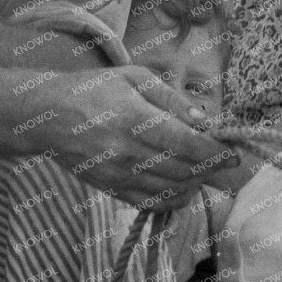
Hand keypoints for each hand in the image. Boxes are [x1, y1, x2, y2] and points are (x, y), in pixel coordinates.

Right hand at [21, 67, 241, 208]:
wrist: (49, 117)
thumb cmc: (94, 90)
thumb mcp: (134, 77)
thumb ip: (172, 98)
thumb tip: (204, 121)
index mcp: (134, 120)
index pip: (187, 145)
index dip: (216, 153)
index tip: (233, 152)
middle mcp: (128, 153)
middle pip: (185, 171)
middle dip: (210, 168)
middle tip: (221, 158)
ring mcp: (119, 176)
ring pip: (173, 191)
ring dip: (195, 183)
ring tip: (200, 168)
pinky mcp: (113, 190)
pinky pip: (154, 204)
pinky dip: (175, 199)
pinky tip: (182, 184)